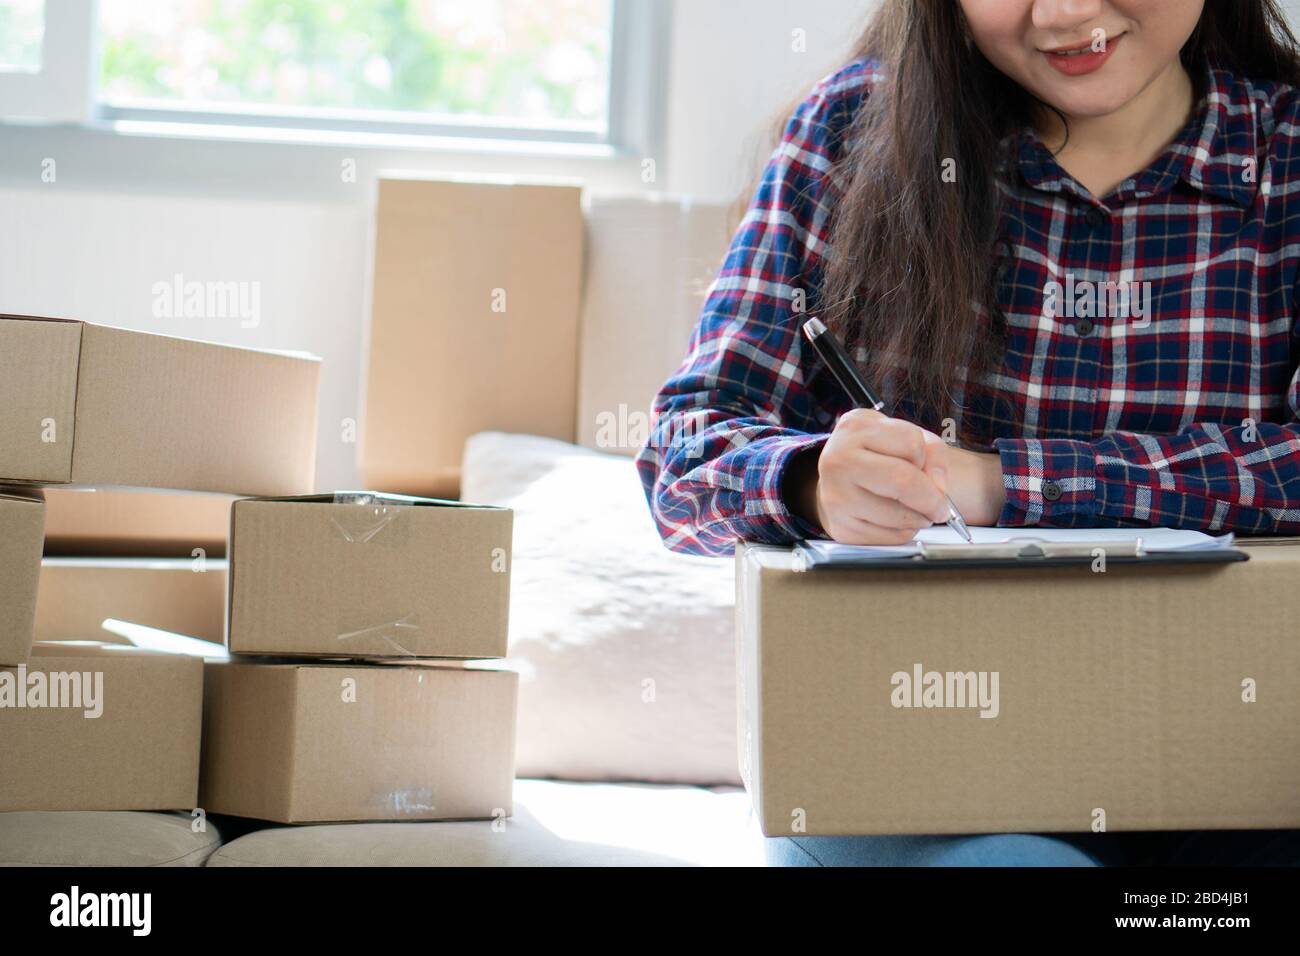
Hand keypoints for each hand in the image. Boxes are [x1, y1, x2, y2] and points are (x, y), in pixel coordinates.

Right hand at [785, 409, 1004, 543]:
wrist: (839, 477)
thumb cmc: (876, 453)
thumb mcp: (901, 434)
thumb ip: (931, 451)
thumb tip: (938, 490)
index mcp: (855, 428)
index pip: (912, 445)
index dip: (930, 462)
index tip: (929, 471)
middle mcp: (838, 460)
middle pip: (902, 482)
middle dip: (932, 499)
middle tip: (940, 507)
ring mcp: (835, 497)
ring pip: (899, 516)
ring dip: (919, 518)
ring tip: (914, 509)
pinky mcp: (841, 528)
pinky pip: (889, 538)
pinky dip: (903, 532)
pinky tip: (895, 520)